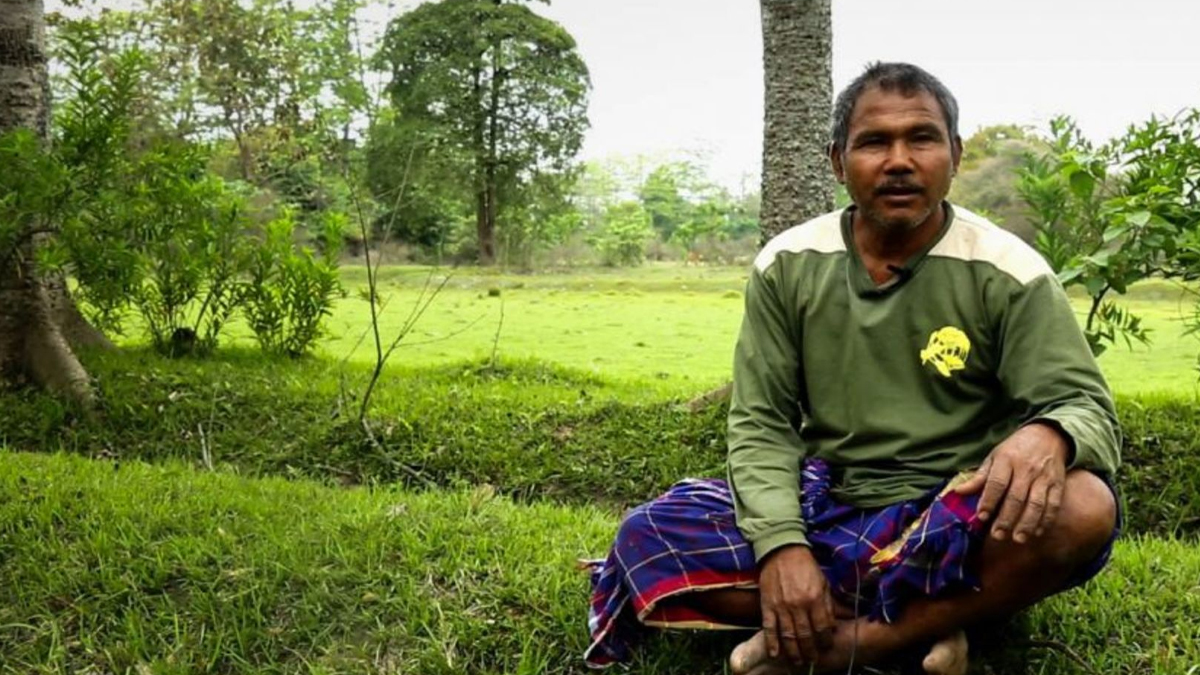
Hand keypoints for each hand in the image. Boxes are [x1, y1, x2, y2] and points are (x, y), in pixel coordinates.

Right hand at [758, 544, 834, 664]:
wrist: (781, 550)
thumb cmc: (805, 565)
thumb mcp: (823, 582)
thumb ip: (828, 605)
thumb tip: (832, 626)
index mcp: (815, 598)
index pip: (823, 628)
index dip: (825, 641)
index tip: (826, 647)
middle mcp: (799, 605)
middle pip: (806, 636)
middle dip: (810, 651)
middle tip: (812, 660)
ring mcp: (781, 606)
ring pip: (788, 636)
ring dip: (793, 652)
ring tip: (798, 662)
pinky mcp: (767, 605)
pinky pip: (769, 628)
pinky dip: (771, 642)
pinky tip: (775, 654)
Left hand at [955, 423, 1070, 543]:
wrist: (1047, 436)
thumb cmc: (1015, 450)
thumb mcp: (994, 457)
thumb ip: (979, 477)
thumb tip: (958, 492)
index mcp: (1007, 459)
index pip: (996, 483)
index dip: (989, 501)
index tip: (981, 517)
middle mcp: (1026, 469)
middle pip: (1016, 497)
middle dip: (1006, 518)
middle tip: (998, 535)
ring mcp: (1044, 477)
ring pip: (1036, 503)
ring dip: (1027, 523)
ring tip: (1018, 538)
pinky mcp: (1058, 484)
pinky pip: (1053, 505)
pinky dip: (1046, 520)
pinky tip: (1037, 532)